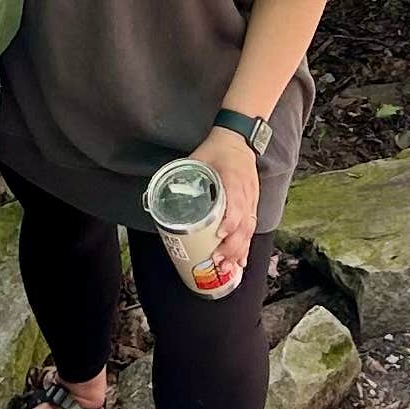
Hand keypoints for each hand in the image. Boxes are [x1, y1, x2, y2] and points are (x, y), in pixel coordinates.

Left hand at [190, 124, 258, 285]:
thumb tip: (156, 197)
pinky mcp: (253, 205)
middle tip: (218, 261)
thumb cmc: (216, 150)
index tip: (219, 236)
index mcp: (233, 178)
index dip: (230, 221)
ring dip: (239, 250)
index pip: (236, 203)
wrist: (237, 140)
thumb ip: (180, 177)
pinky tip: (241, 262)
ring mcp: (251, 200)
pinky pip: (252, 228)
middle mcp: (246, 192)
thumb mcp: (196, 159)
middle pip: (244, 223)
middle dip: (232, 245)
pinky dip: (246, 246)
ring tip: (229, 268)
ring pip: (249, 229)